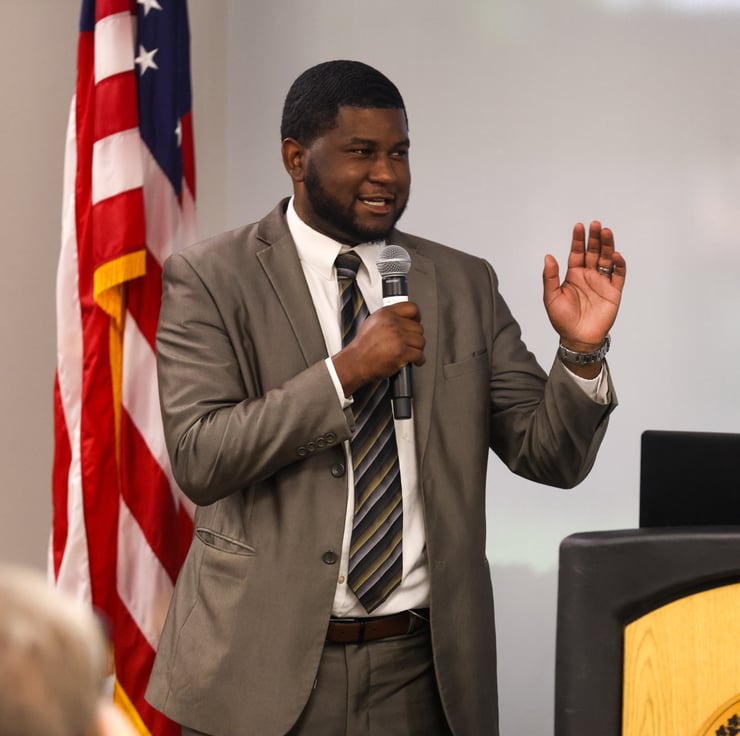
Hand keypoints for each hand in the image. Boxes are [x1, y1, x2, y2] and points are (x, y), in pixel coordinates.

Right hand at [332, 302, 425, 396]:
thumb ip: (388, 318)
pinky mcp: (401, 352)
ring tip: (411, 352)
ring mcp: (398, 338)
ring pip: (421, 341)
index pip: (411, 308)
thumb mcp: (372, 322)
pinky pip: (420, 355)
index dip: (417, 317)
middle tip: (411, 343)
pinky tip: (414, 361)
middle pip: (418, 327)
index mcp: (385, 314)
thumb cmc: (362, 347)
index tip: (416, 322)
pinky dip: (419, 360)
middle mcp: (392, 323)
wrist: (355, 363)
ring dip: (417, 349)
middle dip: (416, 338)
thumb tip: (402, 319)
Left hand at [543, 221, 625, 351]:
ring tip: (606, 232)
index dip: (578, 240)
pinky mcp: (613, 291)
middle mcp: (588, 275)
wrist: (578, 338)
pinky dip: (618, 265)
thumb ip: (550, 277)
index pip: (577, 252)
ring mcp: (602, 282)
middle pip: (593, 252)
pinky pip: (618, 275)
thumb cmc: (562, 320)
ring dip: (608, 246)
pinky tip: (615, 256)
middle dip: (595, 238)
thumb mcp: (551, 297)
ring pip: (606, 259)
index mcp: (573, 275)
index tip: (579, 226)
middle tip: (596, 224)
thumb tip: (548, 257)